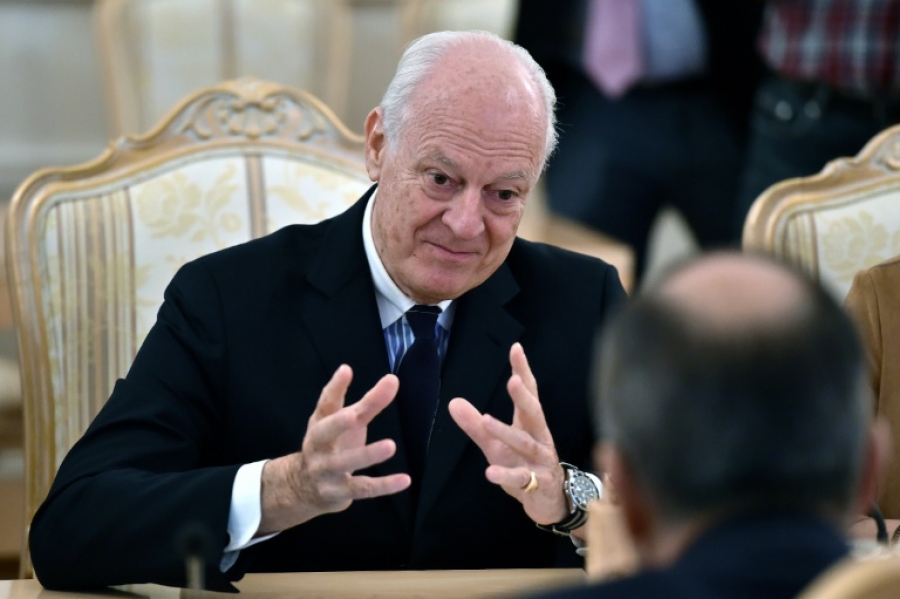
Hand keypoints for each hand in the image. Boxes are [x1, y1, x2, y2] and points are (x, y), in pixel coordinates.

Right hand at [258, 365, 410, 533]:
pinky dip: (384, 486)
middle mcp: (318, 446)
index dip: (335, 387)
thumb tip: (393, 379)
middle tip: (353, 415)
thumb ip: (370, 402)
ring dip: (367, 455)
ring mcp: (326, 471)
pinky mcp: (340, 492)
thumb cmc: (331, 445)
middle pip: (323, 433)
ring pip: (345, 463)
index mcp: (320, 423)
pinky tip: (405, 480)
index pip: (326, 403)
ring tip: (390, 445)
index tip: (346, 370)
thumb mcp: (348, 422)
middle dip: (337, 424)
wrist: (303, 488)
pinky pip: (363, 489)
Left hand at [449, 342, 568, 525]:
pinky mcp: (537, 484)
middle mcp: (539, 438)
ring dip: (506, 432)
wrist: (550, 501)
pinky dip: (506, 475)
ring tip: (486, 420)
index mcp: (529, 424)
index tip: (516, 348)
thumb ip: (475, 425)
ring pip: (525, 444)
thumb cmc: (524, 465)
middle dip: (524, 397)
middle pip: (533, 413)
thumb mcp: (495, 445)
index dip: (522, 371)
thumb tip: (453, 402)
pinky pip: (521, 478)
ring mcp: (540, 461)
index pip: (528, 393)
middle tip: (513, 380)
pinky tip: (489, 472)